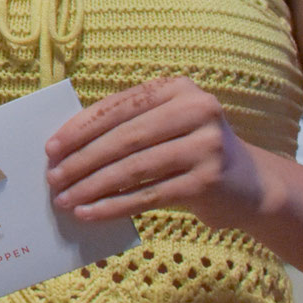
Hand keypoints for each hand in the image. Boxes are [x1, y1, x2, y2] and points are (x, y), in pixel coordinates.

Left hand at [45, 77, 267, 229]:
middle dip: (82, 160)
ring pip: (133, 168)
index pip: (119, 106)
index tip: (51, 147)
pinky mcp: (207, 180)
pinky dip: (114, 206)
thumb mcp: (166, 127)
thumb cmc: (192, 153)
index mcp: (177, 89)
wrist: (252, 187)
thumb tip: (66, 147)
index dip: (81, 127)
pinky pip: (148, 194)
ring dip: (92, 186)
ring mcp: (205, 145)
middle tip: (53, 178)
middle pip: (124, 137)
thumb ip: (128, 128)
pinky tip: (91, 214)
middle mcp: (196, 110)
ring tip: (66, 200)